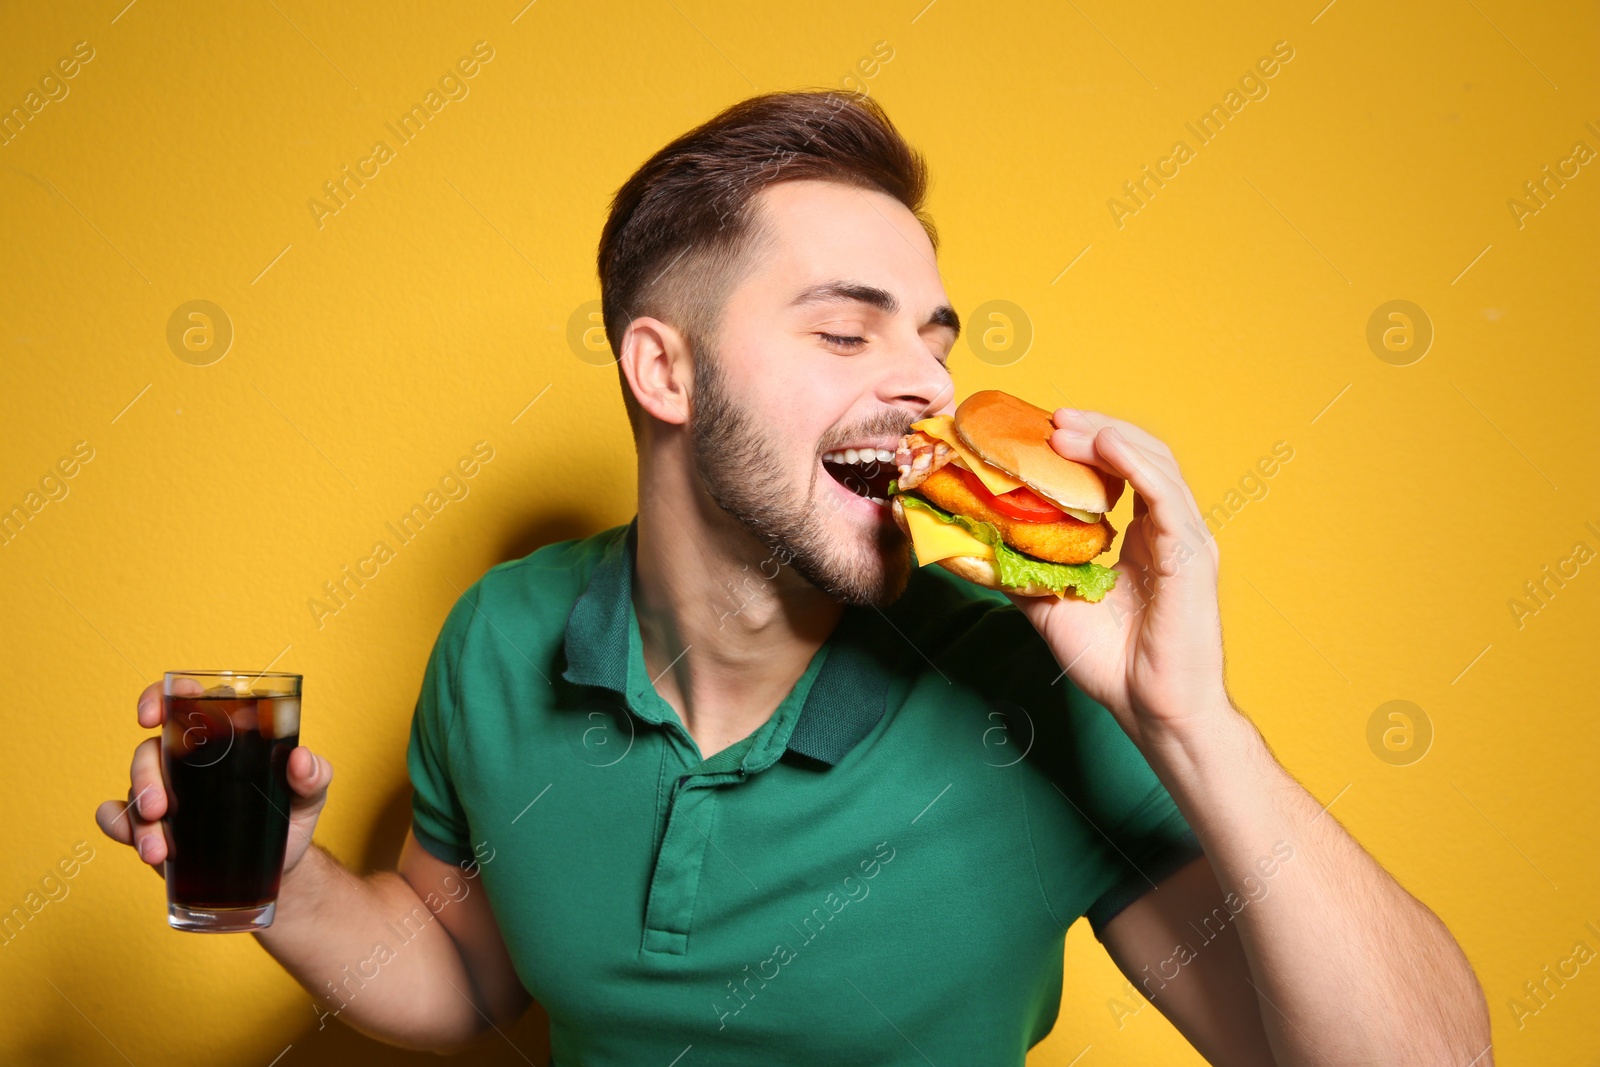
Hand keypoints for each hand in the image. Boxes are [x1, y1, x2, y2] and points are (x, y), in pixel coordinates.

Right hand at [94, 678, 333, 877]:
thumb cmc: (291, 817)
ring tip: (158, 850)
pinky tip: (135, 842)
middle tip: (161, 809)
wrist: (279, 869)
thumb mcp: (311, 795)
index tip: (151, 716)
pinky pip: (117, 816)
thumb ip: (314, 775)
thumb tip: (301, 759)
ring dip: (137, 816)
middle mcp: (188, 758)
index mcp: (224, 736)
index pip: (186, 702)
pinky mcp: (153, 824)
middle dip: (146, 776)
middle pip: (150, 749)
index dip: (161, 698)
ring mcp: (167, 791)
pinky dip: (117, 825)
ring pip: (133, 786)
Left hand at [1005, 409, 1229, 748]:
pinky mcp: (1191, 556)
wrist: (1151, 711)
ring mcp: (1185, 540)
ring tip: (1065, 427)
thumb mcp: (1052, 604)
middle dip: (1092, 429)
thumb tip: (977, 541)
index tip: (1040, 432)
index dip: (1084, 445)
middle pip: (1138, 455)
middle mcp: (1170, 530)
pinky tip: (1103, 445)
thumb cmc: (1113, 664)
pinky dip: (1135, 464)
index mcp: (1145, 538)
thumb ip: (1023, 568)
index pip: (1121, 470)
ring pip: (1154, 464)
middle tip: (1049, 420)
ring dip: (1107, 436)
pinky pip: (1166, 495)